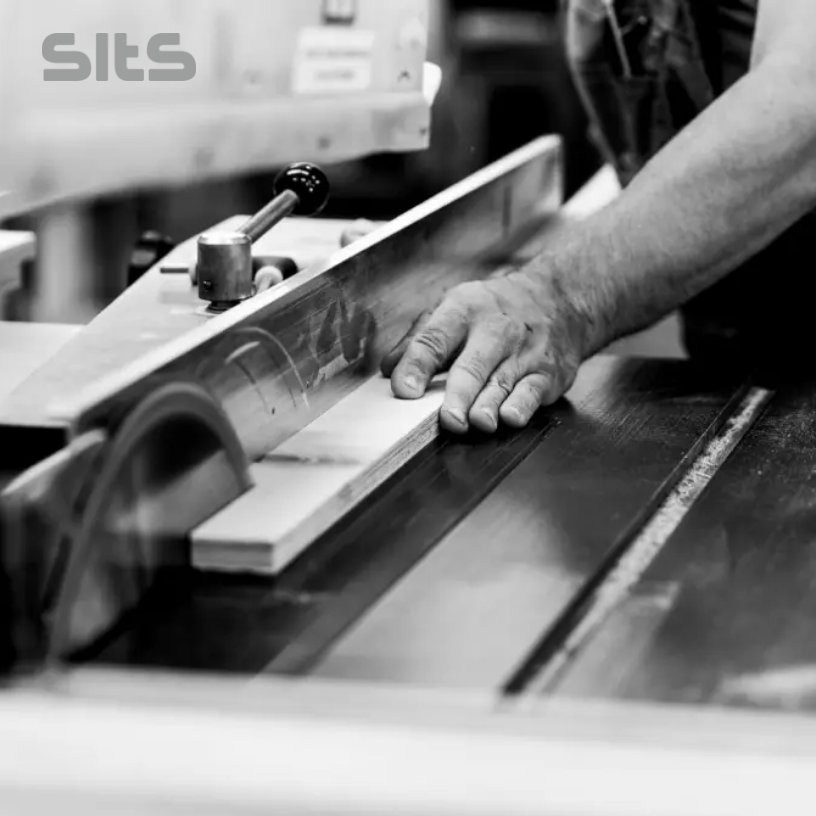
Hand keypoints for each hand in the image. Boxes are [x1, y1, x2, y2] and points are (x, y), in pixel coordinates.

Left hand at [382, 271, 588, 433]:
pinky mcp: (546, 373)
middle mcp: (494, 331)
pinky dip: (522, 406)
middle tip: (448, 419)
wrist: (558, 299)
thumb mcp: (454, 308)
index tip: (403, 389)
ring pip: (502, 383)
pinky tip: (510, 417)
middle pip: (472, 365)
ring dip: (488, 406)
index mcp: (463, 311)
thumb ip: (419, 338)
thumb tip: (389, 368)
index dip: (417, 364)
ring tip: (477, 423)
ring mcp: (523, 353)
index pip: (435, 337)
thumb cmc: (496, 308)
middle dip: (459, 395)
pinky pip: (532, 392)